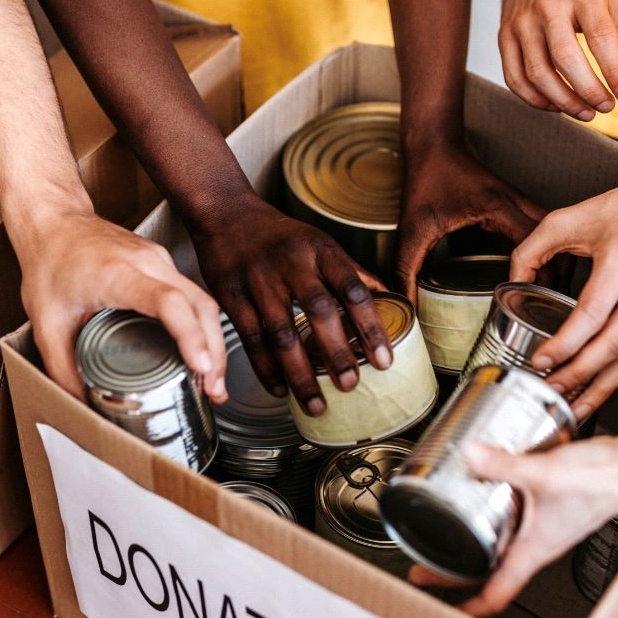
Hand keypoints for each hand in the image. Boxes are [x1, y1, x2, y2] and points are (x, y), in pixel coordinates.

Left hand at [19, 213, 226, 401]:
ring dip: (214, 342)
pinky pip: (195, 295)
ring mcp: (162, 260)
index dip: (190, 336)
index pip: (169, 302)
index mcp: (118, 274)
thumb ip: (63, 367)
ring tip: (211, 382)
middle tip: (212, 390)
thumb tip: (84, 404)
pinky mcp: (165, 264)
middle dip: (214, 352)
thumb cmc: (50, 261)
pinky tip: (200, 352)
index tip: (201, 367)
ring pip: (205, 301)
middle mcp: (149, 263)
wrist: (54, 221)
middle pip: (201, 306)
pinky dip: (203, 327)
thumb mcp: (45, 322)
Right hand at [190, 193, 391, 414]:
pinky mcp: (231, 296)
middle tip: (351, 385)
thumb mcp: (321, 243)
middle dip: (336, 353)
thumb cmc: (280, 235)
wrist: (225, 214)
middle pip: (318, 312)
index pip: (353, 290)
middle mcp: (291, 264)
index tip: (384, 359)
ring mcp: (259, 280)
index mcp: (321, 251)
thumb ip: (352, 273)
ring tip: (317, 403)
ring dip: (300, 373)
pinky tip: (281, 390)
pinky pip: (251, 339)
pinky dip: (266, 369)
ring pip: (282, 333)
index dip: (371, 327)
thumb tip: (392, 299)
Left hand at [395, 140, 544, 299]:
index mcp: (497, 207)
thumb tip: (405, 301)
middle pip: (557, 239)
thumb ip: (406, 268)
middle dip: (558, 273)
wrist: (434, 144)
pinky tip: (537, 270)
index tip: (528, 301)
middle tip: (549, 305)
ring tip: (547, 293)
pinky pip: (543, 228)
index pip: (534, 244)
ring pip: (555, 232)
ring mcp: (519, 200)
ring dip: (557, 261)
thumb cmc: (427, 178)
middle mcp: (515, 202)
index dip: (536, 275)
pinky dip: (547, 249)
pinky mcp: (516, 203)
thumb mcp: (413, 229)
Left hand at [409, 437, 617, 616]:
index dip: (466, 604)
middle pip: (491, 568)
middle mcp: (539, 542)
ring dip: (477, 536)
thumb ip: (505, 463)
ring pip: (504, 540)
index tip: (438, 601)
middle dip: (458, 567)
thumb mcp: (543, 473)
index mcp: (534, 550)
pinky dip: (499, 506)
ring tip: (449, 525)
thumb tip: (470, 455)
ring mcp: (546, 523)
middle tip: (428, 560)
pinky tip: (489, 483)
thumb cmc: (601, 481)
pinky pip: (518, 514)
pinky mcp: (551, 502)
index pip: (495, 593)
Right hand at [499, 0, 617, 121]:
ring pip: (537, 74)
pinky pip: (515, 78)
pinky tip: (556, 105)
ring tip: (586, 113)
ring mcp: (521, 22)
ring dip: (564, 102)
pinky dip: (536, 100)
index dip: (614, 72)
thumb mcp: (611, 4)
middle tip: (606, 107)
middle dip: (588, 90)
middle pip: (565, 58)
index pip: (600, 37)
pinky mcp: (504, 37)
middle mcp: (548, 6)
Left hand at [510, 171, 617, 418]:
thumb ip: (530, 252)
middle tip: (551, 390)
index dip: (565, 344)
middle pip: (614, 344)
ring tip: (573, 403)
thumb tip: (510, 285)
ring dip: (601, 386)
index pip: (592, 314)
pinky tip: (597, 383)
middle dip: (579, 375)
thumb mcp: (565, 220)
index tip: (541, 361)